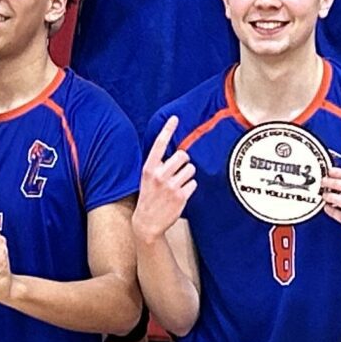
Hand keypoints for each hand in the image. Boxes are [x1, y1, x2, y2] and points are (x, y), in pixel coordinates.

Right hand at [133, 116, 193, 244]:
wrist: (148, 223)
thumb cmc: (149, 197)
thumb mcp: (147, 178)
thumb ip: (158, 165)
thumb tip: (176, 152)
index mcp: (149, 168)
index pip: (159, 144)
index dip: (167, 129)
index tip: (174, 118)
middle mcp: (159, 175)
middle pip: (183, 155)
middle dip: (184, 161)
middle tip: (178, 170)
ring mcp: (170, 186)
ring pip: (191, 169)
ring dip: (188, 175)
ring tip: (178, 184)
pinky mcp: (181, 196)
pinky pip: (194, 183)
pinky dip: (189, 187)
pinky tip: (180, 194)